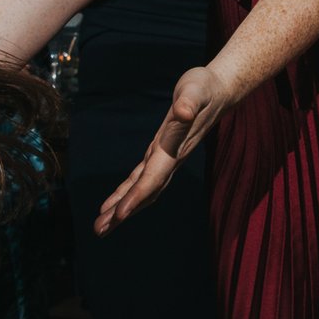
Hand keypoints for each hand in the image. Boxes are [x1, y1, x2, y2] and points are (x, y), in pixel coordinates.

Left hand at [98, 65, 238, 232]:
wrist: (219, 91)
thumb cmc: (205, 88)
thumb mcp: (196, 89)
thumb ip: (190, 101)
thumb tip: (184, 111)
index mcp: (174, 147)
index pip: (154, 177)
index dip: (136, 196)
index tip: (119, 215)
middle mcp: (169, 158)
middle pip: (145, 192)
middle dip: (123, 212)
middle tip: (99, 231)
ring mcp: (165, 158)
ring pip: (142, 190)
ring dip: (122, 208)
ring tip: (101, 226)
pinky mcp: (160, 153)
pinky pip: (141, 179)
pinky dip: (127, 193)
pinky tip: (114, 204)